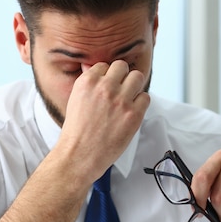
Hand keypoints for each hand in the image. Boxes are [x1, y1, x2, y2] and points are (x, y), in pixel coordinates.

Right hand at [58, 60, 149, 182]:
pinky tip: (132, 111)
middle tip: (120, 89)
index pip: (104, 65)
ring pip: (137, 77)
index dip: (107, 76)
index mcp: (87, 82)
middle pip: (122, 66)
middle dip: (122, 76)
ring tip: (128, 98)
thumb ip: (86, 82)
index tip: (108, 85)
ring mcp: (120, 100)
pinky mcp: (133, 114)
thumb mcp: (75, 100)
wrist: (80, 155)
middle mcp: (104, 87)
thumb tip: (91, 67)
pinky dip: (141, 103)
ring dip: (134, 85)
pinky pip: (145, 97)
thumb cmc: (76, 132)